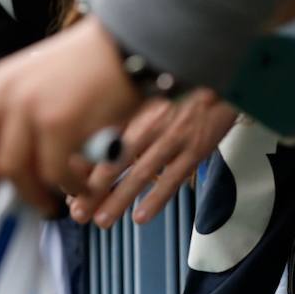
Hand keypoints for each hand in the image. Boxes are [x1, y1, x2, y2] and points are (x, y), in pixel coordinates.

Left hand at [0, 16, 142, 211]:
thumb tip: (4, 165)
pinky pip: (54, 173)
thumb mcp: (42, 81)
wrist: (135, 40)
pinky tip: (85, 186)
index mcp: (0, 83)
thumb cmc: (97, 66)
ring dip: (36, 194)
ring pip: (14, 171)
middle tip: (15, 203)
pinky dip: (70, 187)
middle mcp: (7, 94)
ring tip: (58, 198)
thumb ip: (18, 116)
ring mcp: (31, 107)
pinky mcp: (60, 122)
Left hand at [69, 91, 237, 228]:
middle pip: (114, 160)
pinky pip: (173, 177)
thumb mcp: (148, 96)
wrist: (226, 73)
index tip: (68, 188)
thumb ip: (123, 121)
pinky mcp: (196, 148)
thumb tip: (90, 151)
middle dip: (92, 190)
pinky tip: (141, 216)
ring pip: (141, 172)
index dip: (82, 167)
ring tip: (102, 220)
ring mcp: (174, 136)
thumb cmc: (182, 88)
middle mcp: (150, 121)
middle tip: (77, 212)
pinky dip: (156, 199)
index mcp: (134, 108)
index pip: (100, 140)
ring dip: (119, 199)